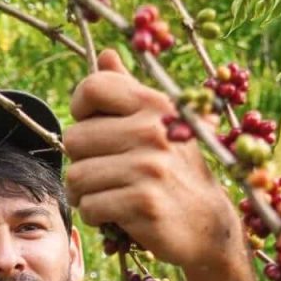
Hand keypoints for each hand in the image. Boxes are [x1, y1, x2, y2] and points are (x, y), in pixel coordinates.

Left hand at [63, 50, 245, 271]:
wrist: (208, 225)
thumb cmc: (174, 172)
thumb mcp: (158, 125)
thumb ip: (127, 92)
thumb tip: (104, 55)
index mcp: (154, 105)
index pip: (92, 87)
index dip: (80, 111)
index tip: (93, 130)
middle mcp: (152, 130)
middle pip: (73, 139)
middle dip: (80, 162)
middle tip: (102, 174)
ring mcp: (149, 166)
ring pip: (76, 177)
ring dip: (84, 194)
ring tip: (108, 195)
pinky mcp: (144, 202)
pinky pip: (90, 206)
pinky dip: (95, 216)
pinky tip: (116, 215)